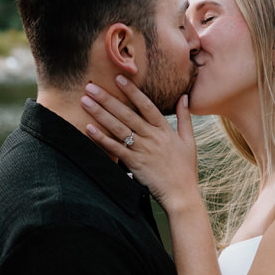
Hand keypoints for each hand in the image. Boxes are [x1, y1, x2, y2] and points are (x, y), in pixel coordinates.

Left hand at [82, 77, 200, 211]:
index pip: (146, 105)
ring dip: (100, 113)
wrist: (182, 195)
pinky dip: (101, 138)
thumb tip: (184, 97)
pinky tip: (89, 128)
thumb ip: (185, 118)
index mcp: (165, 130)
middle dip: (107, 98)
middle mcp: (152, 137)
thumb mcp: (189, 141)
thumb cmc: (186, 170)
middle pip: (126, 113)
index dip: (132, 91)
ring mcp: (142, 150)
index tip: (118, 78)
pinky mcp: (134, 164)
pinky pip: (115, 149)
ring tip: (85, 101)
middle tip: (90, 86)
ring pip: (118, 128)